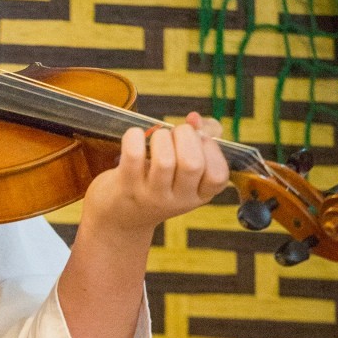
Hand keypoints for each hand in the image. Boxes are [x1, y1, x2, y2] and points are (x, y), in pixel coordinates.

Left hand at [82, 112, 229, 239]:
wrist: (119, 218)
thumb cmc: (155, 184)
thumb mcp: (182, 172)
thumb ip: (198, 140)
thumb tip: (194, 118)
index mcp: (198, 195)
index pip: (218, 176)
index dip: (212, 149)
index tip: (199, 140)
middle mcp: (178, 200)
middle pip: (192, 163)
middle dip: (185, 136)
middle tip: (174, 135)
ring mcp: (152, 196)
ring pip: (164, 160)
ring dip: (161, 137)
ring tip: (155, 138)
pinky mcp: (126, 187)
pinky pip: (133, 155)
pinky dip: (134, 137)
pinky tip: (134, 136)